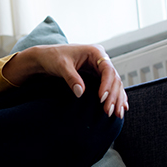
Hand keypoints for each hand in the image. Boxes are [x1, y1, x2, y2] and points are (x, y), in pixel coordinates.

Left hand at [3, 44, 127, 117]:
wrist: (45, 58)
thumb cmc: (52, 57)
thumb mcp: (61, 66)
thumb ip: (71, 77)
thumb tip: (80, 92)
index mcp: (94, 51)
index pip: (107, 69)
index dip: (107, 85)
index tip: (101, 98)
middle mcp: (100, 59)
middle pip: (114, 78)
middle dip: (113, 96)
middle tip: (110, 111)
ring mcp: (100, 68)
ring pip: (114, 84)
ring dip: (116, 99)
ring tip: (117, 114)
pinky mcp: (97, 76)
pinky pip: (110, 87)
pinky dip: (115, 96)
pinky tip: (121, 107)